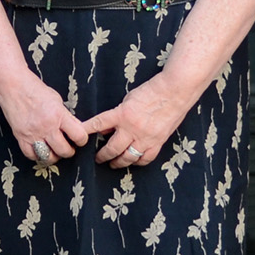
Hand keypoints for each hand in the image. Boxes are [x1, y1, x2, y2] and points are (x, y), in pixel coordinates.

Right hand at [0, 66, 90, 167]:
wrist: (13, 85)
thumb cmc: (34, 88)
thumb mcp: (56, 99)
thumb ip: (65, 116)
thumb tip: (75, 128)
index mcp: (58, 114)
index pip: (78, 135)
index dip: (82, 140)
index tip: (80, 139)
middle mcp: (46, 126)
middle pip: (64, 150)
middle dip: (69, 151)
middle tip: (68, 148)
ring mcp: (33, 133)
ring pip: (47, 157)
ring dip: (54, 157)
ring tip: (55, 151)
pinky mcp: (20, 136)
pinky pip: (30, 155)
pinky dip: (37, 156)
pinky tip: (40, 150)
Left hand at [82, 70, 201, 168]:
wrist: (175, 91)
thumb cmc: (152, 91)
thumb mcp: (128, 99)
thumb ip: (117, 114)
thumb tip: (106, 128)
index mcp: (122, 114)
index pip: (99, 124)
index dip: (87, 131)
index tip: (79, 137)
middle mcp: (132, 129)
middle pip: (112, 149)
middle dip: (102, 156)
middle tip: (98, 158)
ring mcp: (146, 138)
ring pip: (128, 157)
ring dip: (118, 162)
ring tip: (113, 163)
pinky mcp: (158, 142)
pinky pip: (145, 158)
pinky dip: (138, 162)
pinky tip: (133, 161)